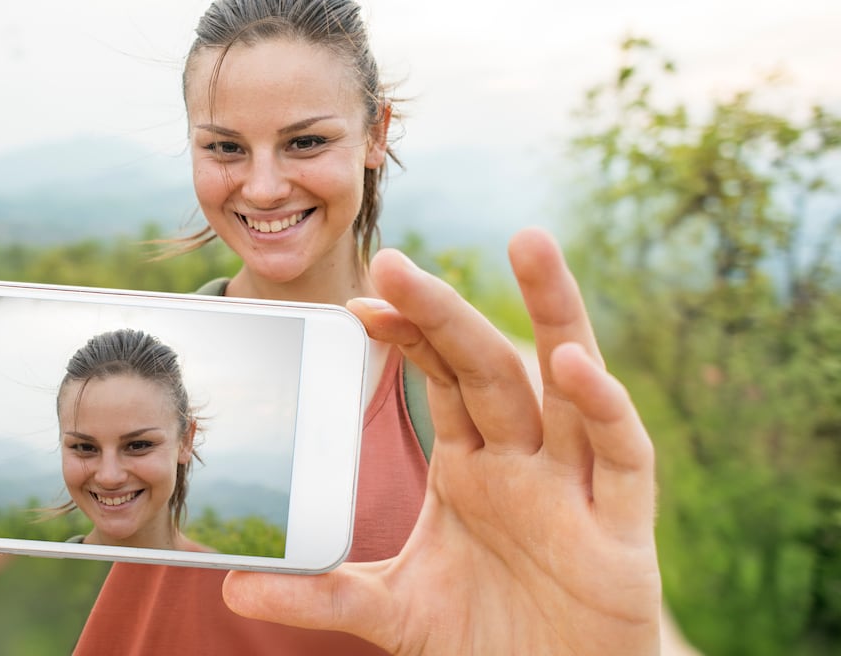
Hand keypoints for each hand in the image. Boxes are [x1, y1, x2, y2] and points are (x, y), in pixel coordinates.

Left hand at [223, 228, 660, 654]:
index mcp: (474, 466)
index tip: (359, 304)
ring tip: (528, 242)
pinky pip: (622, 455)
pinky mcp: (623, 531)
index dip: (407, 333)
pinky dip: (604, 407)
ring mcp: (576, 488)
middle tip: (393, 258)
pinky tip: (571, 364)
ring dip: (554, 312)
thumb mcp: (393, 612)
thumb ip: (322, 593)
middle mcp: (525, 461)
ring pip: (570, 382)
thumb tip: (234, 584)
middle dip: (444, 310)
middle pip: (489, 364)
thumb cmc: (487, 640)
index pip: (441, 376)